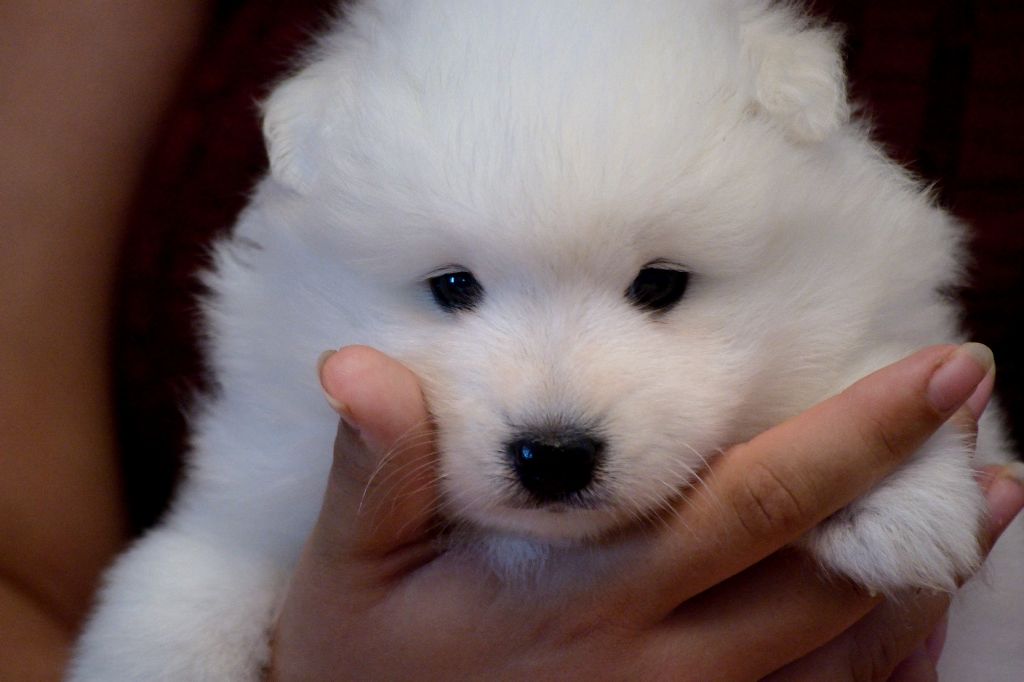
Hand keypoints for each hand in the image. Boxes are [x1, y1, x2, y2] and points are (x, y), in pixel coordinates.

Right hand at [269, 345, 1021, 679]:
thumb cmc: (363, 664)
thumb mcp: (350, 566)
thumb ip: (377, 467)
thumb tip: (361, 367)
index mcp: (588, 601)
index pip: (752, 504)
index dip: (856, 436)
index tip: (938, 369)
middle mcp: (657, 666)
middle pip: (826, 575)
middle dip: (915, 489)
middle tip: (971, 408)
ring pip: (843, 656)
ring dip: (923, 573)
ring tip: (984, 498)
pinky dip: (883, 661)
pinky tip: (910, 611)